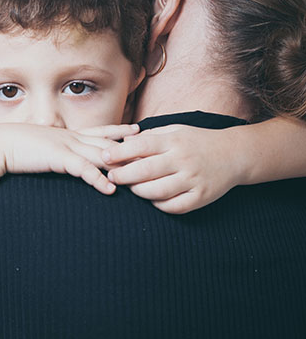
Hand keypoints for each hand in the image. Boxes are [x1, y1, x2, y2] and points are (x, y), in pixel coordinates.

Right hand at [0, 124, 137, 194]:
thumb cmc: (17, 146)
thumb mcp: (42, 145)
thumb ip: (56, 149)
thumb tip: (62, 154)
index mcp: (68, 134)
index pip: (99, 131)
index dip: (118, 129)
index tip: (134, 128)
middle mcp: (72, 138)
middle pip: (107, 140)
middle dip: (129, 143)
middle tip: (151, 144)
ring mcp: (67, 147)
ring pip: (100, 154)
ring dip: (120, 163)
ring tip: (140, 171)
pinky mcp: (59, 159)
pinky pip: (83, 170)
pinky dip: (98, 180)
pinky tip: (110, 189)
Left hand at [102, 124, 240, 212]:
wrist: (235, 154)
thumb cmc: (197, 141)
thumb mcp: (175, 131)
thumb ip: (150, 137)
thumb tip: (122, 142)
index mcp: (175, 141)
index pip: (142, 145)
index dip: (120, 152)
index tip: (104, 156)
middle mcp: (184, 160)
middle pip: (146, 170)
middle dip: (123, 175)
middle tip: (111, 177)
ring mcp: (193, 180)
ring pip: (157, 192)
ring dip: (139, 192)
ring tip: (131, 188)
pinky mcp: (201, 197)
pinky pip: (174, 207)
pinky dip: (158, 205)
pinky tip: (152, 199)